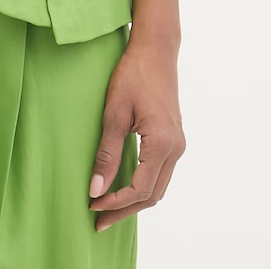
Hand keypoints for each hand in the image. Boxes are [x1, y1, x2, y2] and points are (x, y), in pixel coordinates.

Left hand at [88, 36, 185, 231]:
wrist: (155, 49)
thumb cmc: (133, 74)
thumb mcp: (114, 113)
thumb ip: (106, 153)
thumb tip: (96, 189)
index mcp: (162, 143)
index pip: (139, 189)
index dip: (115, 202)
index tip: (92, 205)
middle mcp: (176, 148)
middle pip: (152, 195)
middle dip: (124, 210)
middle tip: (98, 220)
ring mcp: (178, 144)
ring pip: (158, 186)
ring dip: (134, 201)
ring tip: (108, 208)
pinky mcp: (174, 138)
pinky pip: (160, 173)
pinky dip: (143, 186)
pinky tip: (124, 187)